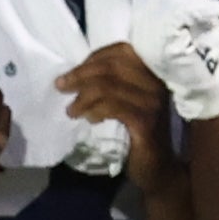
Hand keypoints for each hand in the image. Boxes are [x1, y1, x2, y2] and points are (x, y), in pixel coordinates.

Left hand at [53, 45, 178, 187]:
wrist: (158, 168)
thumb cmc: (138, 134)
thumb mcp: (127, 102)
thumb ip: (113, 84)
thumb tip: (78, 73)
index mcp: (153, 73)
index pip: (122, 51)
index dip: (94, 57)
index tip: (72, 72)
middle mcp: (156, 83)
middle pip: (113, 66)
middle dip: (81, 75)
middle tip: (61, 86)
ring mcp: (153, 102)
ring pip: (109, 86)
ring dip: (83, 97)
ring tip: (71, 110)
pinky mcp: (146, 122)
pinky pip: (113, 107)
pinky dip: (95, 110)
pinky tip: (88, 119)